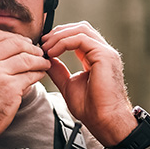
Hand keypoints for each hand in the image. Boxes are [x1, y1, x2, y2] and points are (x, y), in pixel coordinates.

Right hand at [0, 30, 51, 148]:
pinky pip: (31, 75)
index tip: (22, 42)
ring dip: (39, 60)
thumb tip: (5, 52)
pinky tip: (40, 74)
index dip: (14, 37)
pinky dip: (39, 73)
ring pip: (26, 58)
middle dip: (30, 46)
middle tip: (38, 52)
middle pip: (14, 43)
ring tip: (43, 63)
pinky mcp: (10, 88)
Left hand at [41, 21, 136, 146]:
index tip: (44, 45)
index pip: (78, 36)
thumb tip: (47, 60)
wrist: (104, 120)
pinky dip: (63, 42)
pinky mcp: (104, 55)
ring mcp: (106, 52)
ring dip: (59, 36)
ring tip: (46, 47)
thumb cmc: (91, 108)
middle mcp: (103, 52)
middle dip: (59, 32)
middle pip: (80, 28)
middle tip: (43, 42)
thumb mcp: (68, 85)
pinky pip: (81, 39)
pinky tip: (53, 52)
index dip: (60, 36)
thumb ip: (59, 71)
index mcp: (96, 57)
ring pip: (80, 29)